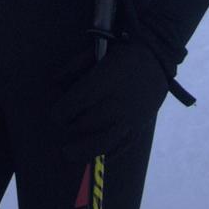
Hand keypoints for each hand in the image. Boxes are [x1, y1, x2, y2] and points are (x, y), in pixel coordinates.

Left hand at [51, 40, 168, 161]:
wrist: (156, 58)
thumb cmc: (121, 51)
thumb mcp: (96, 51)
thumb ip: (73, 66)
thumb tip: (52, 81)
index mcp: (105, 80)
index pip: (76, 102)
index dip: (61, 112)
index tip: (54, 115)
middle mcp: (117, 101)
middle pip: (87, 123)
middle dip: (70, 128)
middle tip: (63, 127)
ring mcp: (130, 117)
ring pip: (103, 141)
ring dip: (82, 150)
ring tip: (67, 154)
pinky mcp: (140, 127)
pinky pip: (121, 147)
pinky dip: (105, 155)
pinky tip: (93, 158)